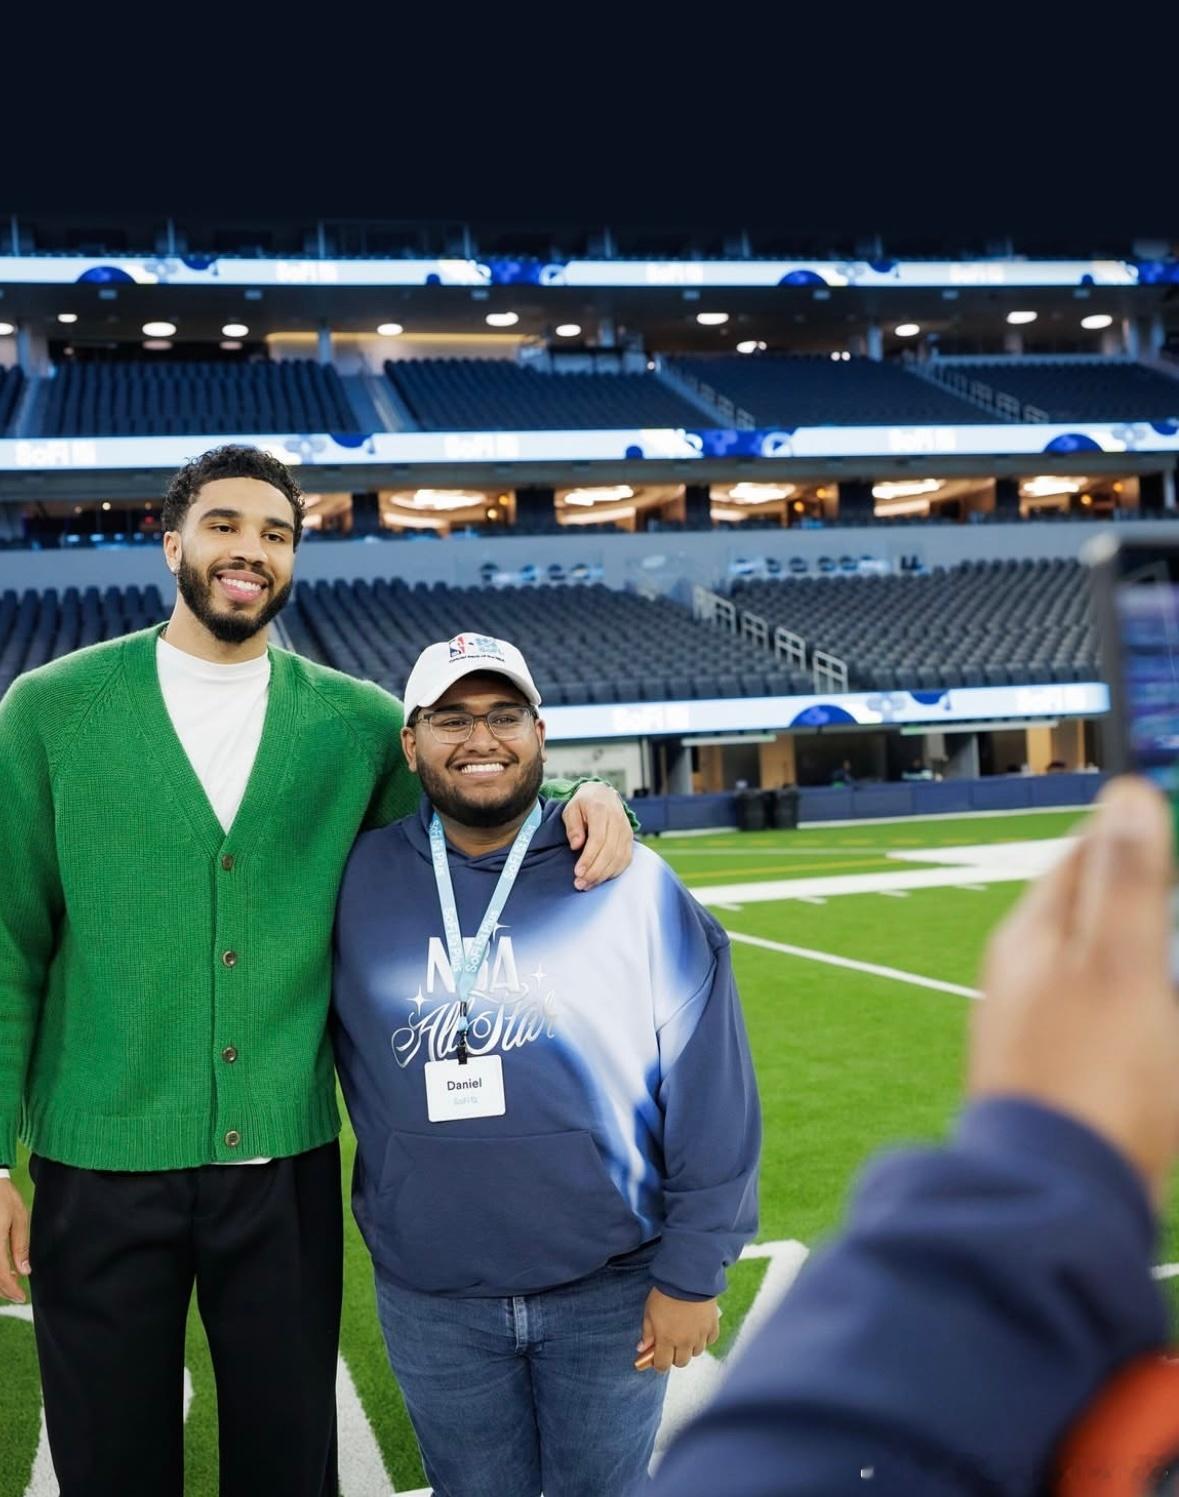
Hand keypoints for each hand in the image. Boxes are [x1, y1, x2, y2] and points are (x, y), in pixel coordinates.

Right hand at [0, 1179, 28, 1303]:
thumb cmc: (3, 1196)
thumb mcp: (18, 1217)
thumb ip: (20, 1245)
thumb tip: (24, 1271)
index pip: (0, 1275)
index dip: (11, 1290)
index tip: (21, 1298)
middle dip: (3, 1290)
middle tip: (17, 1294)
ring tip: (11, 1281)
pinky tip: (3, 1268)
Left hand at [562, 782, 633, 890]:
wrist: (603, 794)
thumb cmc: (583, 804)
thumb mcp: (571, 809)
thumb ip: (573, 826)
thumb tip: (576, 845)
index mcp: (601, 810)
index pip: (598, 839)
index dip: (589, 858)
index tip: (577, 872)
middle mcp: (618, 820)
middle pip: (610, 852)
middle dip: (595, 871)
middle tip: (580, 884)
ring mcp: (626, 831)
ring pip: (619, 858)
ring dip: (603, 875)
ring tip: (587, 884)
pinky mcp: (630, 839)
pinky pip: (625, 860)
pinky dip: (613, 872)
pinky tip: (600, 879)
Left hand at [635, 1287, 718, 1372]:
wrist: (688, 1278)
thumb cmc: (665, 1293)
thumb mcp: (649, 1311)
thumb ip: (647, 1332)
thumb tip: (642, 1348)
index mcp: (666, 1340)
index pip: (662, 1365)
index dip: (659, 1364)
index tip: (657, 1357)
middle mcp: (684, 1342)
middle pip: (681, 1362)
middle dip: (674, 1356)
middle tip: (671, 1344)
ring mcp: (700, 1336)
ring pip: (696, 1352)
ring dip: (690, 1347)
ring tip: (685, 1332)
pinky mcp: (713, 1326)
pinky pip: (710, 1340)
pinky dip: (704, 1337)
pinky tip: (699, 1327)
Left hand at [970, 776, 1178, 1204]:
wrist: (1057, 1194)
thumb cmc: (1091, 1072)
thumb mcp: (1120, 962)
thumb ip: (1126, 881)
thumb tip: (1127, 796)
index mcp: (1032, 935)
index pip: (1082, 856)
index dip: (1135, 835)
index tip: (1174, 821)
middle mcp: (1024, 974)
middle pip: (1093, 913)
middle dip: (1145, 899)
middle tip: (1173, 899)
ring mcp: (1038, 1027)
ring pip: (1103, 969)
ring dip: (1147, 957)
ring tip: (1170, 958)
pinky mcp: (1061, 1075)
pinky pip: (1108, 1023)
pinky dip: (1143, 1012)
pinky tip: (1162, 1028)